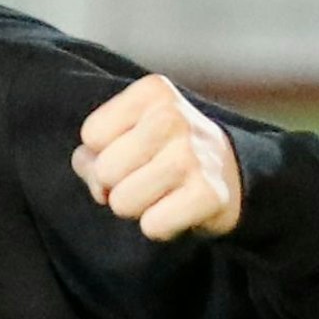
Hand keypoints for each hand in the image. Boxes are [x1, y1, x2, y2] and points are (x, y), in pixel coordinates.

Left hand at [71, 74, 242, 241]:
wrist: (232, 172)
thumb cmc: (167, 151)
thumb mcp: (130, 132)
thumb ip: (94, 149)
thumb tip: (85, 164)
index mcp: (153, 92)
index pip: (92, 134)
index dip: (102, 153)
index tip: (132, 153)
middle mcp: (173, 116)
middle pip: (104, 171)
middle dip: (116, 184)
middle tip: (146, 177)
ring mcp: (192, 155)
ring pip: (122, 202)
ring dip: (136, 207)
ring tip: (161, 192)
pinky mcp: (207, 194)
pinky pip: (152, 226)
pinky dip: (160, 226)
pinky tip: (178, 208)